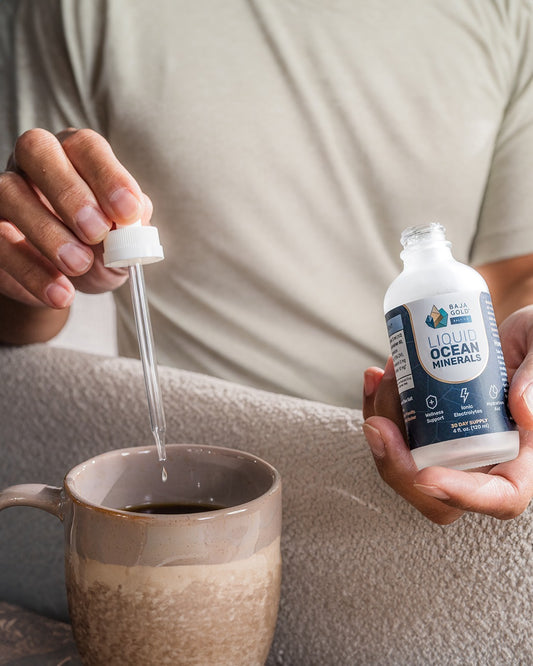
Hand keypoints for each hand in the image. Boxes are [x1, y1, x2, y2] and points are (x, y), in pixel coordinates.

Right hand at [0, 128, 151, 309]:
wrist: (68, 284)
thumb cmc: (101, 249)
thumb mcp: (125, 240)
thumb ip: (132, 227)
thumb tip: (133, 220)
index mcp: (74, 156)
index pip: (86, 146)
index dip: (108, 175)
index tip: (128, 212)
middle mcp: (33, 165)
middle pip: (36, 150)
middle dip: (69, 192)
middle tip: (97, 232)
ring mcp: (5, 196)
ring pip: (8, 193)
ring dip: (48, 232)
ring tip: (80, 265)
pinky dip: (31, 272)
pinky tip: (61, 293)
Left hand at [363, 306, 532, 524]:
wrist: (513, 335)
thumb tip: (523, 411)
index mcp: (523, 456)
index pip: (498, 496)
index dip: (461, 494)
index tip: (425, 475)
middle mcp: (485, 461)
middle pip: (436, 494)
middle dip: (397, 464)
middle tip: (378, 424)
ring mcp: (454, 447)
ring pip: (406, 462)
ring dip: (383, 422)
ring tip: (385, 375)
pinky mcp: (430, 428)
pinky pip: (395, 433)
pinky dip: (378, 406)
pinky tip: (375, 376)